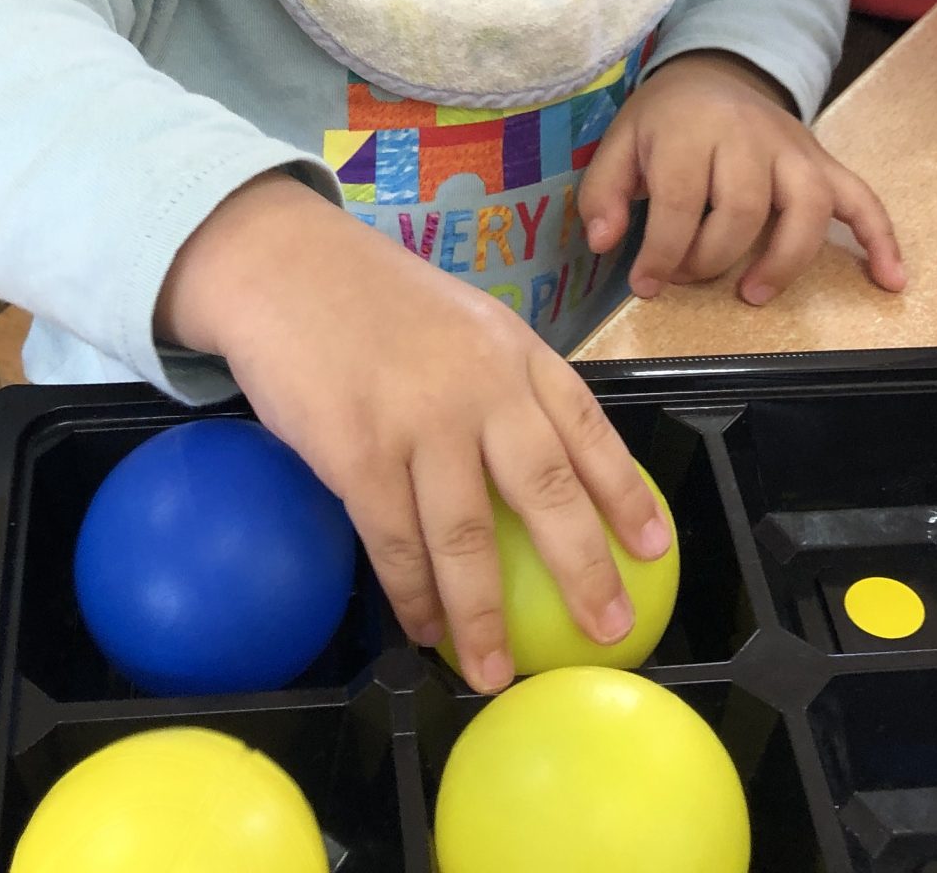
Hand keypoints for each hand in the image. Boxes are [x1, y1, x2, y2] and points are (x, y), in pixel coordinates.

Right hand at [158, 175, 672, 693]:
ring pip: (468, 537)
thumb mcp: (463, 320)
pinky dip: (412, 595)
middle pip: (547, 492)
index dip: (625, 493)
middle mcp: (481, 386)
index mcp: (514, 352)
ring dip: (483, 616)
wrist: (282, 265)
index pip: (588, 428)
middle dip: (583, 570)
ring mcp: (420, 420)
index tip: (654, 548)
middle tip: (606, 629)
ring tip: (494, 671)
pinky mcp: (358, 452)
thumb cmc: (370, 298)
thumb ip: (501, 382)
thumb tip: (537, 466)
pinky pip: (395, 542)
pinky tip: (423, 628)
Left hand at [578, 50, 904, 300]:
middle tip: (688, 279)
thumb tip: (605, 241)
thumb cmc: (664, 119)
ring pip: (806, 206)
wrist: (714, 72)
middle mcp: (748, 135)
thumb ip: (604, 192)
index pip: (682, 202)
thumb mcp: (619, 143)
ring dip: (784, 260)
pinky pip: (862, 198)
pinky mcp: (822, 161)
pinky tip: (890, 280)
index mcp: (691, 129)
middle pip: (744, 209)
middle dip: (712, 259)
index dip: (662, 254)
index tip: (646, 285)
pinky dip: (881, 239)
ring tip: (755, 294)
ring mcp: (793, 148)